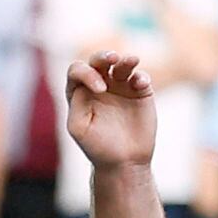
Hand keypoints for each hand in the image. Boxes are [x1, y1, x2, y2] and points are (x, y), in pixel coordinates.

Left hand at [65, 53, 157, 170]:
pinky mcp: (139, 91)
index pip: (78, 71)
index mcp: (80, 92)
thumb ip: (77, 102)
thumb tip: (85, 82)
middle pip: (98, 61)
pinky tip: (140, 83)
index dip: (87, 73)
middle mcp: (99, 85)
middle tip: (111, 58)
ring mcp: (120, 86)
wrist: (124, 161)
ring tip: (132, 60)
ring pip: (121, 64)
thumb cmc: (97, 146)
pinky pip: (140, 76)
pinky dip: (141, 76)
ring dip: (125, 60)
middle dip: (103, 56)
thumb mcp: (78, 127)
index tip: (100, 89)